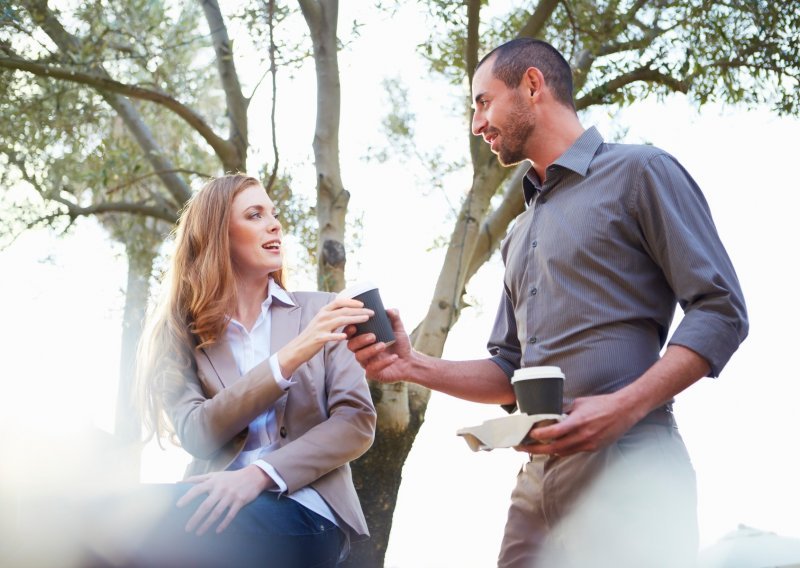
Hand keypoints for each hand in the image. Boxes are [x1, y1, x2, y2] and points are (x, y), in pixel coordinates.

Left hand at [177, 465, 273, 534]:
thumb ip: (198, 478)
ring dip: (207, 524)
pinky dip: (224, 524)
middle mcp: (221, 489)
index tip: (178, 506)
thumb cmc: (231, 477)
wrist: (253, 476)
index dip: (187, 497)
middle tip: (187, 529)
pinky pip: (230, 515)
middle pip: (206, 505)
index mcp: (213, 482)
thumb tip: (180, 482)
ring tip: (198, 533)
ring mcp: (231, 496)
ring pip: (217, 513)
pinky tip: (217, 531)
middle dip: (196, 518)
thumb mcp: (215, 474)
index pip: (197, 489)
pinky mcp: (240, 502)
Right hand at [277, 297, 372, 376]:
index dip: (352, 301)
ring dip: (354, 319)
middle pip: (343, 310)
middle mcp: (322, 317)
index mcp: (323, 311)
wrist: (297, 348)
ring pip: (340, 320)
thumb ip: (334, 316)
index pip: (339, 301)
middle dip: (359, 310)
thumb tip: (349, 312)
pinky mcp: (318, 339)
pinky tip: (346, 337)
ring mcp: (320, 327)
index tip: (363, 304)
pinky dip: (337, 336)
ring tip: (366, 319)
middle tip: (372, 312)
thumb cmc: (313, 335)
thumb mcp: (322, 322)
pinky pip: (329, 336)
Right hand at [346, 309, 412, 382]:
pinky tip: (394, 357)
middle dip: (360, 340)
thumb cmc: (400, 344)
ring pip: (359, 357)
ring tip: (383, 345)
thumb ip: (395, 318)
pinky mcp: (373, 373)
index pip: (350, 334)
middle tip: (373, 336)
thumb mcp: (399, 330)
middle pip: (351, 345)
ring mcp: (366, 363)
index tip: (355, 326)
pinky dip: (383, 362)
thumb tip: (390, 310)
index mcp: (364, 339)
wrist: (409, 362)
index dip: (349, 330)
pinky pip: (372, 369)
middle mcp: (362, 350)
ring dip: (371, 350)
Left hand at [515, 393, 641, 457]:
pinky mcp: (593, 448)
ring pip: (562, 452)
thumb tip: (552, 416)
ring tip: (533, 448)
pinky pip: (572, 452)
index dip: (540, 436)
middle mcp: (582, 435)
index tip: (529, 435)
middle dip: (536, 449)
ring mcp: (588, 444)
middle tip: (522, 447)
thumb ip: (566, 412)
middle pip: (554, 447)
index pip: (555, 432)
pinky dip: (561, 450)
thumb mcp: (580, 403)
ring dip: (547, 451)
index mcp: (578, 422)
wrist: (624, 411)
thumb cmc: (602, 404)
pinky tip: (553, 447)